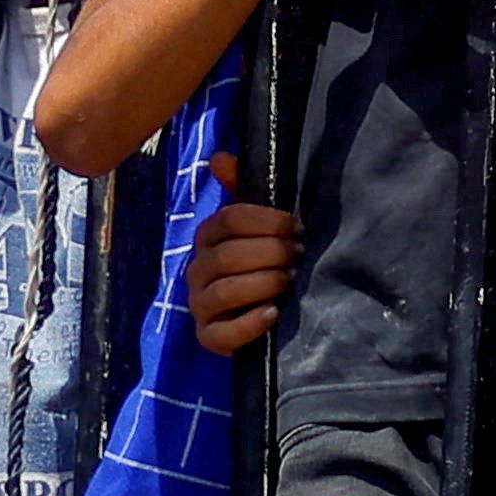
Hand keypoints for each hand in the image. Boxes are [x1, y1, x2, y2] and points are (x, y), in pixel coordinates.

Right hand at [188, 156, 296, 357]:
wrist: (257, 311)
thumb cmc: (260, 258)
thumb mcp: (255, 223)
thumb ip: (241, 188)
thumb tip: (219, 157)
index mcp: (207, 237)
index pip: (229, 219)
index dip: (267, 220)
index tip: (296, 226)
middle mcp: (196, 270)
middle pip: (228, 255)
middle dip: (271, 252)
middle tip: (298, 255)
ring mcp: (199, 305)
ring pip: (224, 291)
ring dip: (263, 283)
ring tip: (289, 280)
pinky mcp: (208, 338)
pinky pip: (222, 335)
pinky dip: (250, 324)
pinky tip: (273, 313)